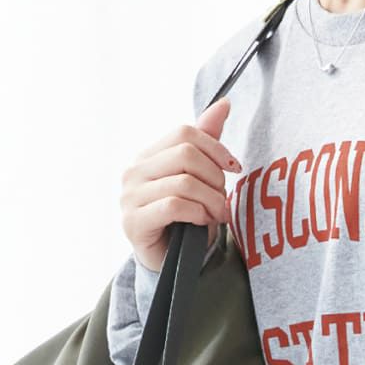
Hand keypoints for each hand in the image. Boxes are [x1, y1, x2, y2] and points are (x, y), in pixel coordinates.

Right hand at [119, 95, 242, 272]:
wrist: (169, 261)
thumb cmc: (185, 218)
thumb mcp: (199, 177)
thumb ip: (207, 141)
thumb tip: (225, 103)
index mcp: (148, 155)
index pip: (185, 133)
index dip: (216, 148)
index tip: (234, 168)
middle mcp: (134, 172)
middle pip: (186, 154)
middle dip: (215, 177)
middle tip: (223, 198)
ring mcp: (130, 197)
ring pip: (185, 183)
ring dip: (212, 200)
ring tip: (218, 214)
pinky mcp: (133, 222)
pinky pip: (175, 206)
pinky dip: (198, 213)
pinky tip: (203, 222)